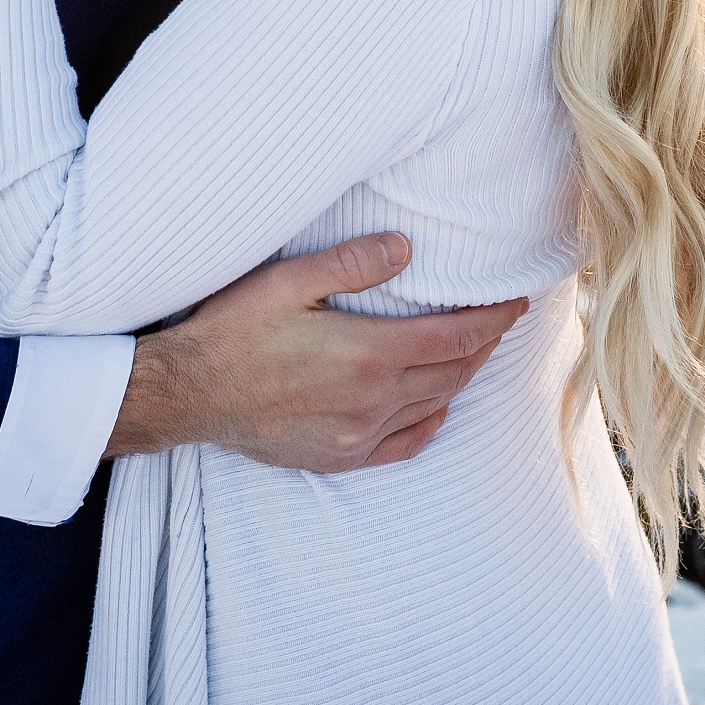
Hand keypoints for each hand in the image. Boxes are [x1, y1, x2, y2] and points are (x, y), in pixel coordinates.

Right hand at [108, 232, 527, 471]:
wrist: (188, 395)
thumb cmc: (233, 331)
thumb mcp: (286, 281)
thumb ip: (351, 264)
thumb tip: (407, 248)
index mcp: (367, 353)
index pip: (454, 335)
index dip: (492, 318)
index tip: (516, 301)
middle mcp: (373, 400)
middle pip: (452, 370)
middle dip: (484, 343)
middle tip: (502, 320)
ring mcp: (358, 435)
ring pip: (434, 404)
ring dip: (461, 375)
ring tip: (475, 350)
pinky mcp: (340, 456)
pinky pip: (406, 443)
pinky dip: (432, 419)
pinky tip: (436, 404)